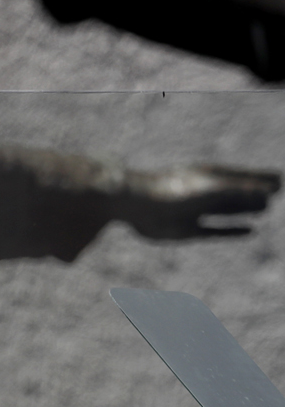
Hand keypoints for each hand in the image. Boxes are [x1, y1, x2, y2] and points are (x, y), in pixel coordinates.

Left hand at [122, 163, 278, 238]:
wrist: (135, 206)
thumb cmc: (173, 192)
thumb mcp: (211, 190)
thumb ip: (240, 191)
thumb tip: (271, 190)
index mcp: (209, 177)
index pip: (243, 175)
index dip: (262, 177)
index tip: (279, 179)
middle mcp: (203, 193)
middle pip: (236, 193)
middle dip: (255, 193)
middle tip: (275, 193)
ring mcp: (194, 211)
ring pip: (227, 210)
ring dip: (246, 209)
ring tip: (264, 208)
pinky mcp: (186, 230)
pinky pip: (216, 231)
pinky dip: (234, 231)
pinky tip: (250, 231)